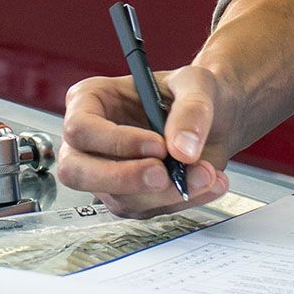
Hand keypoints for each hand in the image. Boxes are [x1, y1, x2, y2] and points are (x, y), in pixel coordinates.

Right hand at [55, 66, 235, 216]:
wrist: (216, 116)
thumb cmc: (192, 90)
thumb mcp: (196, 83)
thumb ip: (191, 110)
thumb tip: (182, 149)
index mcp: (91, 100)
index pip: (81, 128)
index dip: (115, 142)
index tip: (157, 146)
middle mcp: (91, 140)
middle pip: (77, 172)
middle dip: (122, 179)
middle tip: (164, 175)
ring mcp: (107, 173)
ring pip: (118, 198)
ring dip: (166, 193)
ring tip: (206, 173)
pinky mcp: (130, 196)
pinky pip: (147, 210)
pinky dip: (181, 199)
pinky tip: (207, 183)